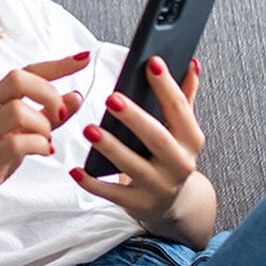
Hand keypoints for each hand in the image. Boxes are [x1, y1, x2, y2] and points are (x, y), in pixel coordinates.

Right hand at [0, 52, 89, 239]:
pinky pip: (15, 143)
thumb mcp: (19, 136)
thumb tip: (75, 96)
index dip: (57, 64)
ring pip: (17, 110)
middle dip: (48, 93)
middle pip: (17, 79)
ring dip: (42, 124)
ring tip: (46, 141)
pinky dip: (36, 145)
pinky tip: (42, 153)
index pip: (26, 72)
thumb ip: (46, 117)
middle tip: (60, 115)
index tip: (84, 59)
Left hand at [70, 56, 215, 248]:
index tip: (151, 62)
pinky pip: (112, 194)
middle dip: (135, 118)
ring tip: (88, 129)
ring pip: (133, 167)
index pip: (179, 109)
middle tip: (111, 97)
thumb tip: (191, 63)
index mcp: (190, 140)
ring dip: (111, 148)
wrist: (173, 204)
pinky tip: (74, 170)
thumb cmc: (170, 155)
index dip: (167, 86)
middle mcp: (179, 164)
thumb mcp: (181, 129)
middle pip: (157, 139)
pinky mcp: (138, 203)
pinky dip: (93, 184)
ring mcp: (158, 186)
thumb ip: (183, 97)